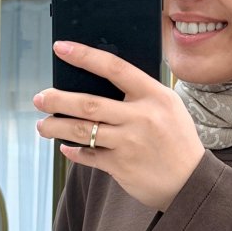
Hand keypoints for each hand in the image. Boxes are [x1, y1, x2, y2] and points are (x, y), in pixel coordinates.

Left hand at [34, 42, 205, 210]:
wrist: (192, 181)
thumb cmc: (177, 139)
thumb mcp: (169, 107)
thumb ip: (140, 94)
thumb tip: (97, 81)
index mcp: (154, 95)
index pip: (114, 68)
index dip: (84, 56)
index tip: (60, 48)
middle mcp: (141, 117)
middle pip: (88, 103)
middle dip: (57, 100)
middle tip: (40, 98)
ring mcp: (130, 143)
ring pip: (82, 131)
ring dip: (56, 127)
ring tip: (42, 125)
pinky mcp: (121, 166)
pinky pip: (88, 156)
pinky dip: (73, 151)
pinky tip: (66, 147)